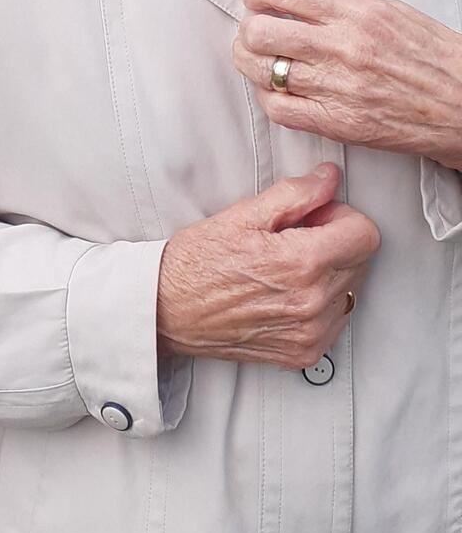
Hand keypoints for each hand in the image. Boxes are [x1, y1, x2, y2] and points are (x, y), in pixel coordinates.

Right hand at [156, 162, 379, 368]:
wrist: (167, 311)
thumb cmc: (197, 262)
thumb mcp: (242, 215)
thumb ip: (295, 193)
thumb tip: (330, 178)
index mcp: (301, 263)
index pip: (366, 234)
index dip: (341, 217)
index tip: (315, 217)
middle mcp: (312, 303)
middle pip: (361, 260)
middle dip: (336, 242)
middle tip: (294, 239)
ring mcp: (310, 334)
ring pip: (351, 290)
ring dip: (329, 274)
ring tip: (284, 268)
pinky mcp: (304, 354)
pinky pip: (336, 319)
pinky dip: (320, 303)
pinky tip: (284, 293)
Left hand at [233, 0, 461, 167]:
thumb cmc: (432, 57)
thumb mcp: (390, 10)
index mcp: (359, 12)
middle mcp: (344, 48)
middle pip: (261, 32)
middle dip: (250, 28)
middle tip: (255, 29)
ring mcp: (339, 88)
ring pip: (263, 70)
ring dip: (252, 62)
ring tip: (258, 57)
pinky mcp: (338, 124)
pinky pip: (280, 110)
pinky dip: (270, 97)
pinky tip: (277, 89)